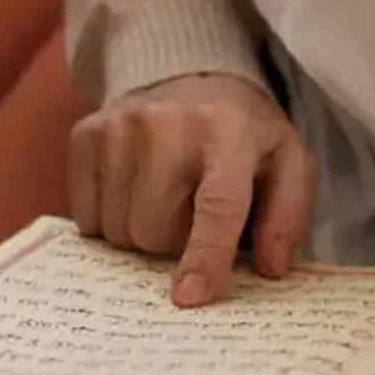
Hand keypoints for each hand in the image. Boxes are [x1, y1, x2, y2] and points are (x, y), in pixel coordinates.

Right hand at [68, 74, 315, 306]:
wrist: (192, 77)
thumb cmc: (245, 135)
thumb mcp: (288, 163)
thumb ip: (288, 216)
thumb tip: (270, 268)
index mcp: (231, 132)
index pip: (217, 204)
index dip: (205, 256)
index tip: (191, 297)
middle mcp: (170, 124)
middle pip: (157, 230)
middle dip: (176, 244)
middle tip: (194, 218)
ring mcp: (121, 126)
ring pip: (118, 229)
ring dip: (144, 234)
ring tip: (168, 201)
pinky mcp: (86, 133)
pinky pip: (86, 217)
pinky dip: (111, 219)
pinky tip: (136, 192)